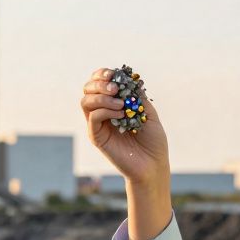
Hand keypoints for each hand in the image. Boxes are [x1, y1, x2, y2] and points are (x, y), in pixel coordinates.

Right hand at [79, 67, 169, 186]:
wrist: (153, 164)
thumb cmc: (153, 141)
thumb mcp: (148, 112)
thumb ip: (136, 96)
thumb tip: (127, 79)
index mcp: (113, 104)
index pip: (99, 83)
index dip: (102, 75)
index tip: (113, 74)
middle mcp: (103, 112)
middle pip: (88, 89)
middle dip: (99, 84)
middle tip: (115, 89)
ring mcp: (98, 125)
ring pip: (86, 101)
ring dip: (102, 97)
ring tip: (120, 104)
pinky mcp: (96, 137)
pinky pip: (92, 118)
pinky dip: (105, 110)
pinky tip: (120, 114)